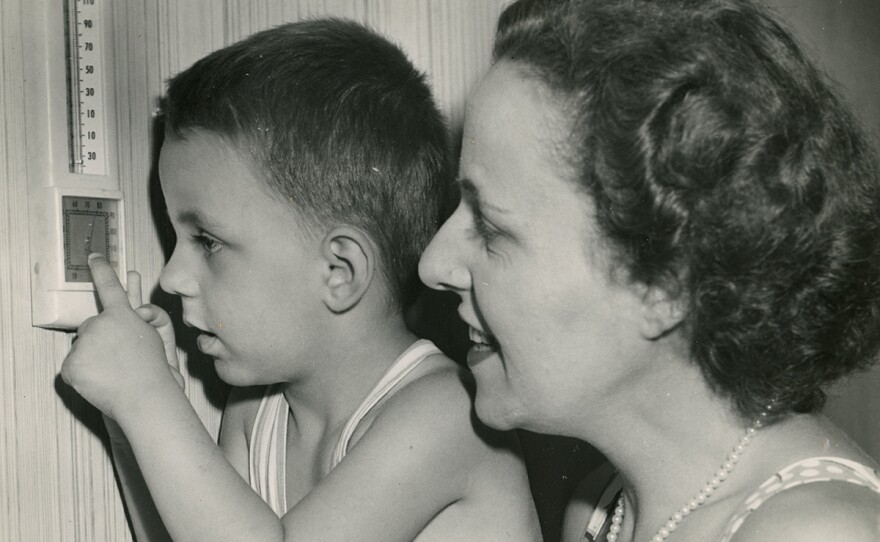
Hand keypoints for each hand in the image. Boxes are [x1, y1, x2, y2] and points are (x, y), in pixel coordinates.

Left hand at [61, 254, 178, 421]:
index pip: (110, 287)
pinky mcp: (71, 364)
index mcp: (124, 315)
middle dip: (101, 338)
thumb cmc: (155, 373)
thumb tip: (135, 310)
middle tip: (119, 356)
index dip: (103, 270)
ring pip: (83, 347)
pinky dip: (83, 376)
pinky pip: (73, 367)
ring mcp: (84, 344)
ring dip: (94, 358)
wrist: (145, 397)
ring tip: (115, 373)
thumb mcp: (156, 338)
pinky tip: (101, 381)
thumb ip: (144, 319)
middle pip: (92, 326)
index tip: (95, 257)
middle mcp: (101, 324)